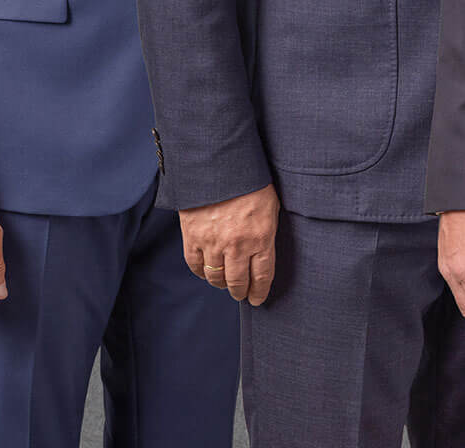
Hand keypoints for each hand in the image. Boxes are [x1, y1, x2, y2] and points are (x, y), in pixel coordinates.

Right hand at [180, 185, 278, 305]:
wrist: (218, 165)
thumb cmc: (250, 182)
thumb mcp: (271, 206)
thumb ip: (267, 232)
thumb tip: (265, 252)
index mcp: (261, 237)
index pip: (262, 276)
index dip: (260, 291)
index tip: (257, 299)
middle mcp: (238, 245)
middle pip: (238, 281)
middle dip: (241, 292)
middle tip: (241, 294)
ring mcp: (213, 243)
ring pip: (216, 277)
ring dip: (221, 284)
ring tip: (225, 283)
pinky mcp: (193, 237)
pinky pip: (196, 265)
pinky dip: (201, 272)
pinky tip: (206, 272)